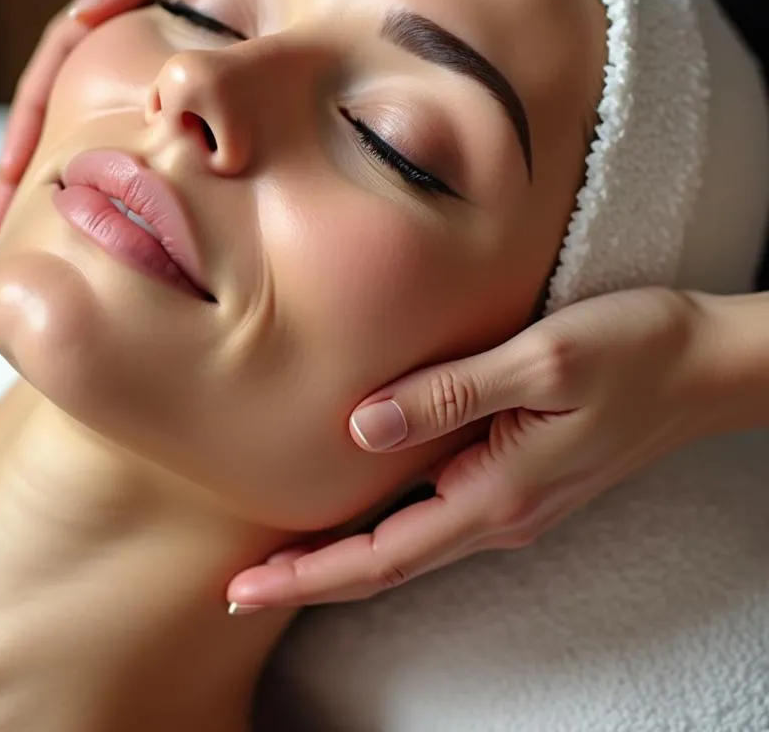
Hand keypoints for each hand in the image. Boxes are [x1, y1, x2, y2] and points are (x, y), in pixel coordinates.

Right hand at [0, 0, 264, 239]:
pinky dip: (117, 174)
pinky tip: (111, 215)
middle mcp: (117, 48)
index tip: (10, 177)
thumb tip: (85, 8)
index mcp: (109, 14)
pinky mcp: (180, 92)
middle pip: (57, 114)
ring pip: (92, 132)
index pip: (52, 74)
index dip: (27, 125)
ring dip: (59, 179)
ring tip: (30, 235)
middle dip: (24, 171)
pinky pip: (139, 137)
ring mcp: (146, 73)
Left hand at [227, 287, 723, 608]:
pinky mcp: (516, 477)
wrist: (705, 365)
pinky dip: (381, 525)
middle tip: (238, 587)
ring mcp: (511, 500)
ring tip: (279, 554)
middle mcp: (500, 513)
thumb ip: (449, 394)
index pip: (382, 556)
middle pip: (386, 562)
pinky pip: (433, 514)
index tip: (244, 591)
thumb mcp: (540, 360)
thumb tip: (360, 426)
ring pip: (407, 543)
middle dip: (310, 577)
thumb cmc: (630, 352)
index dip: (308, 576)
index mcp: (498, 494)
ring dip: (340, 555)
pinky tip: (354, 507)